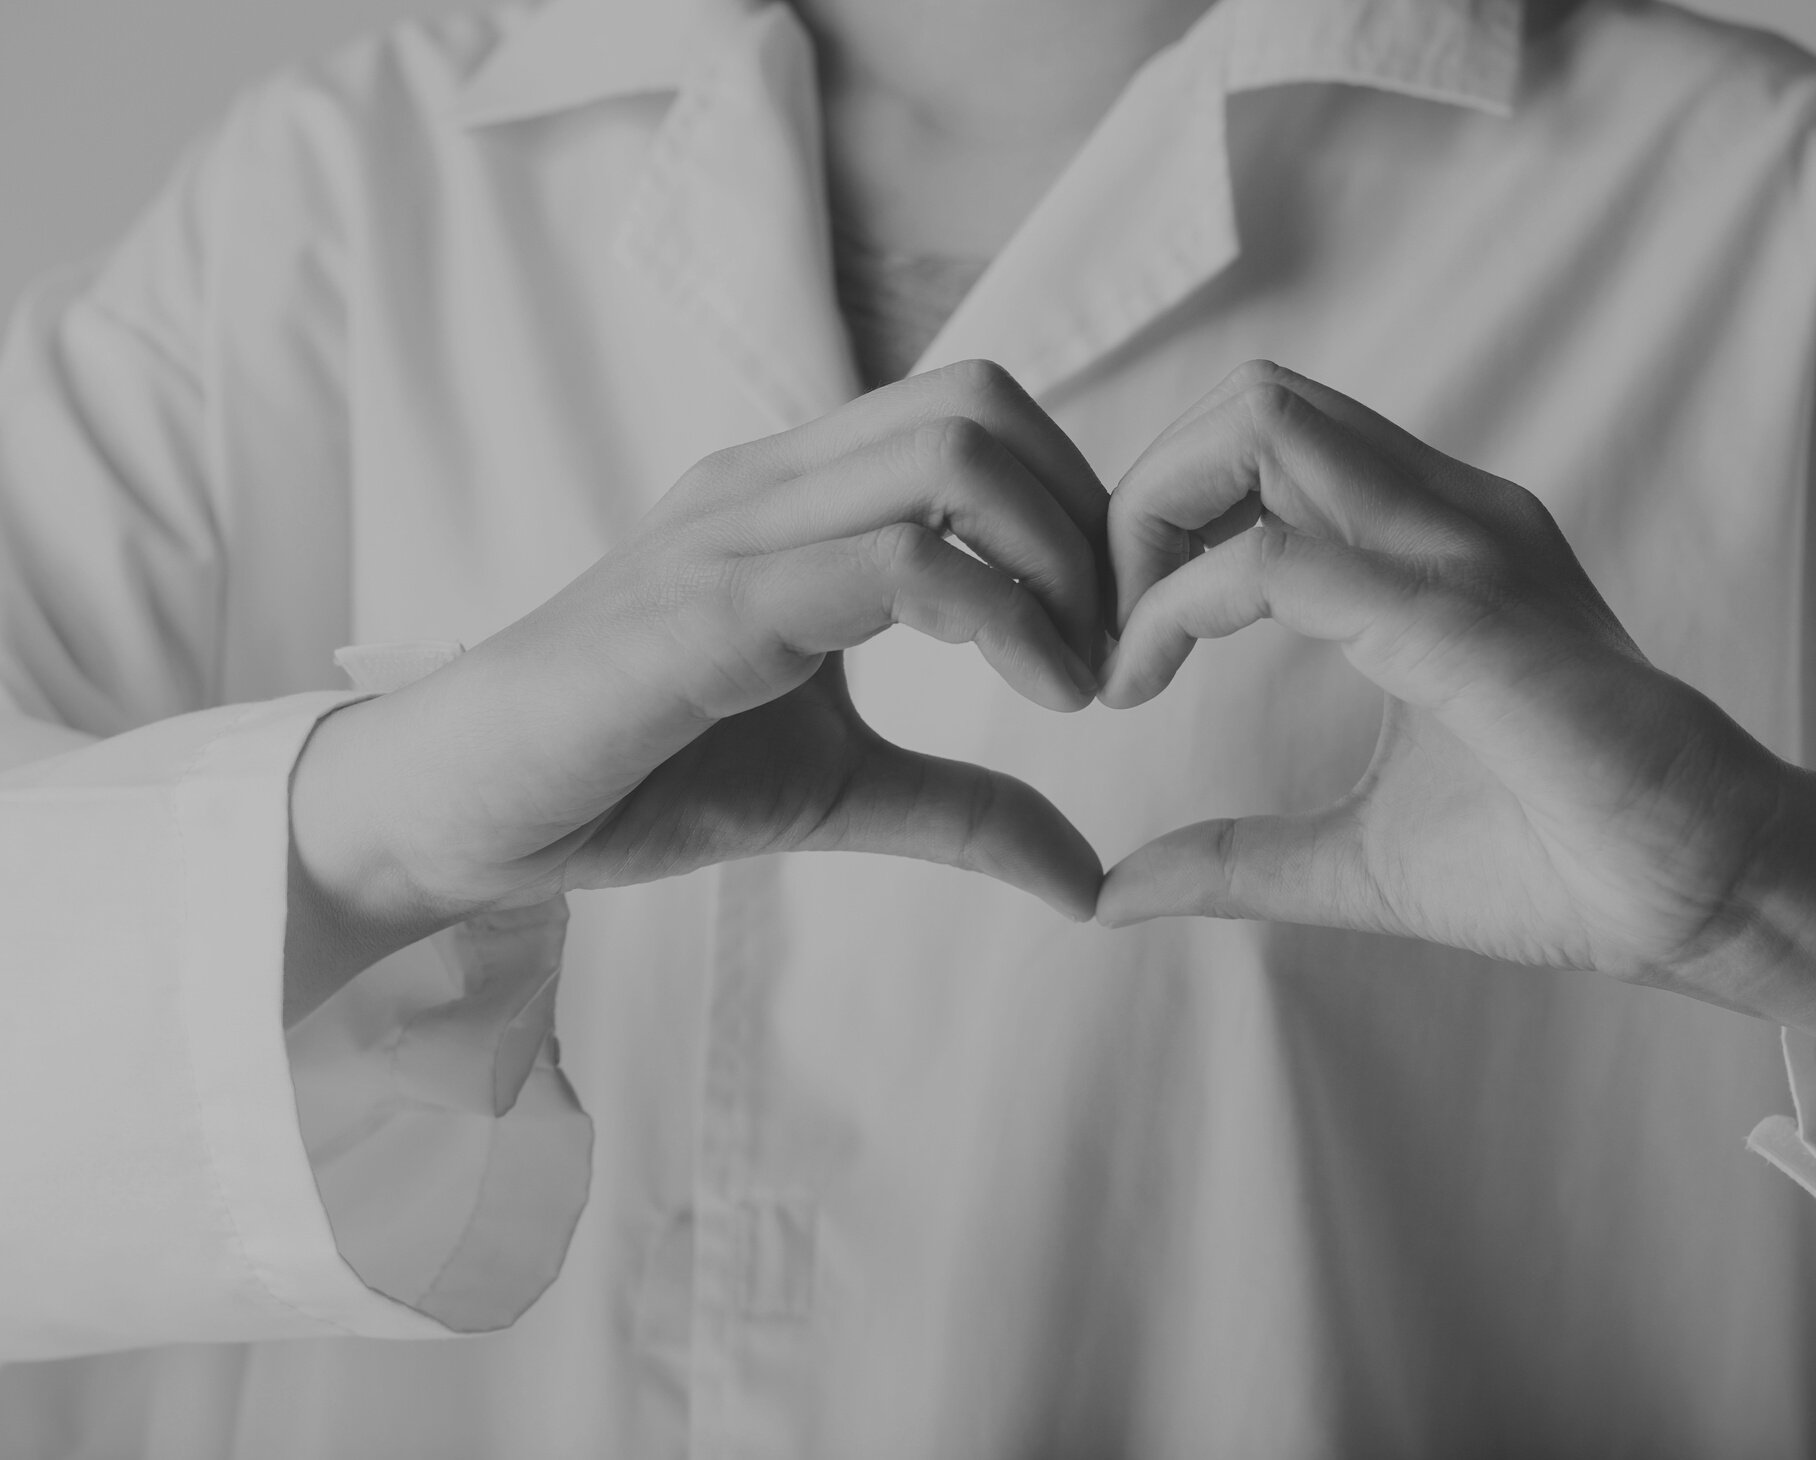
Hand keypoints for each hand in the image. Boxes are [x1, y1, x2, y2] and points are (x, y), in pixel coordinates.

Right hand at [290, 361, 1109, 1001]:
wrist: (458, 811)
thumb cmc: (632, 777)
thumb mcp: (837, 793)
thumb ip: (962, 812)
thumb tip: (1088, 880)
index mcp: (798, 498)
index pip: (977, 415)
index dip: (1076, 509)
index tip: (1108, 637)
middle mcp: (771, 483)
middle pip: (984, 403)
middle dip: (1087, 521)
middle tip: (1109, 652)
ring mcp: (737, 530)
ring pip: (954, 454)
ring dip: (1059, 562)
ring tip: (1076, 682)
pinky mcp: (709, 607)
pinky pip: (893, 561)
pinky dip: (1000, 620)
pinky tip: (1034, 698)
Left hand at [1096, 362, 1794, 982]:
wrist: (1702, 902)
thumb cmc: (1557, 864)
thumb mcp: (1352, 858)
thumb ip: (1235, 858)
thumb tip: (1110, 894)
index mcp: (1428, 545)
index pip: (1261, 444)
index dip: (1154, 524)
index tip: (1114, 658)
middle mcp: (1445, 516)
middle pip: (1246, 400)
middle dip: (1137, 498)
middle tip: (1101, 633)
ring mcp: (1462, 549)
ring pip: (1258, 422)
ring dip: (1147, 522)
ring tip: (1120, 650)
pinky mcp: (1461, 617)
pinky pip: (1281, 556)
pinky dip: (1180, 603)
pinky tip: (1149, 677)